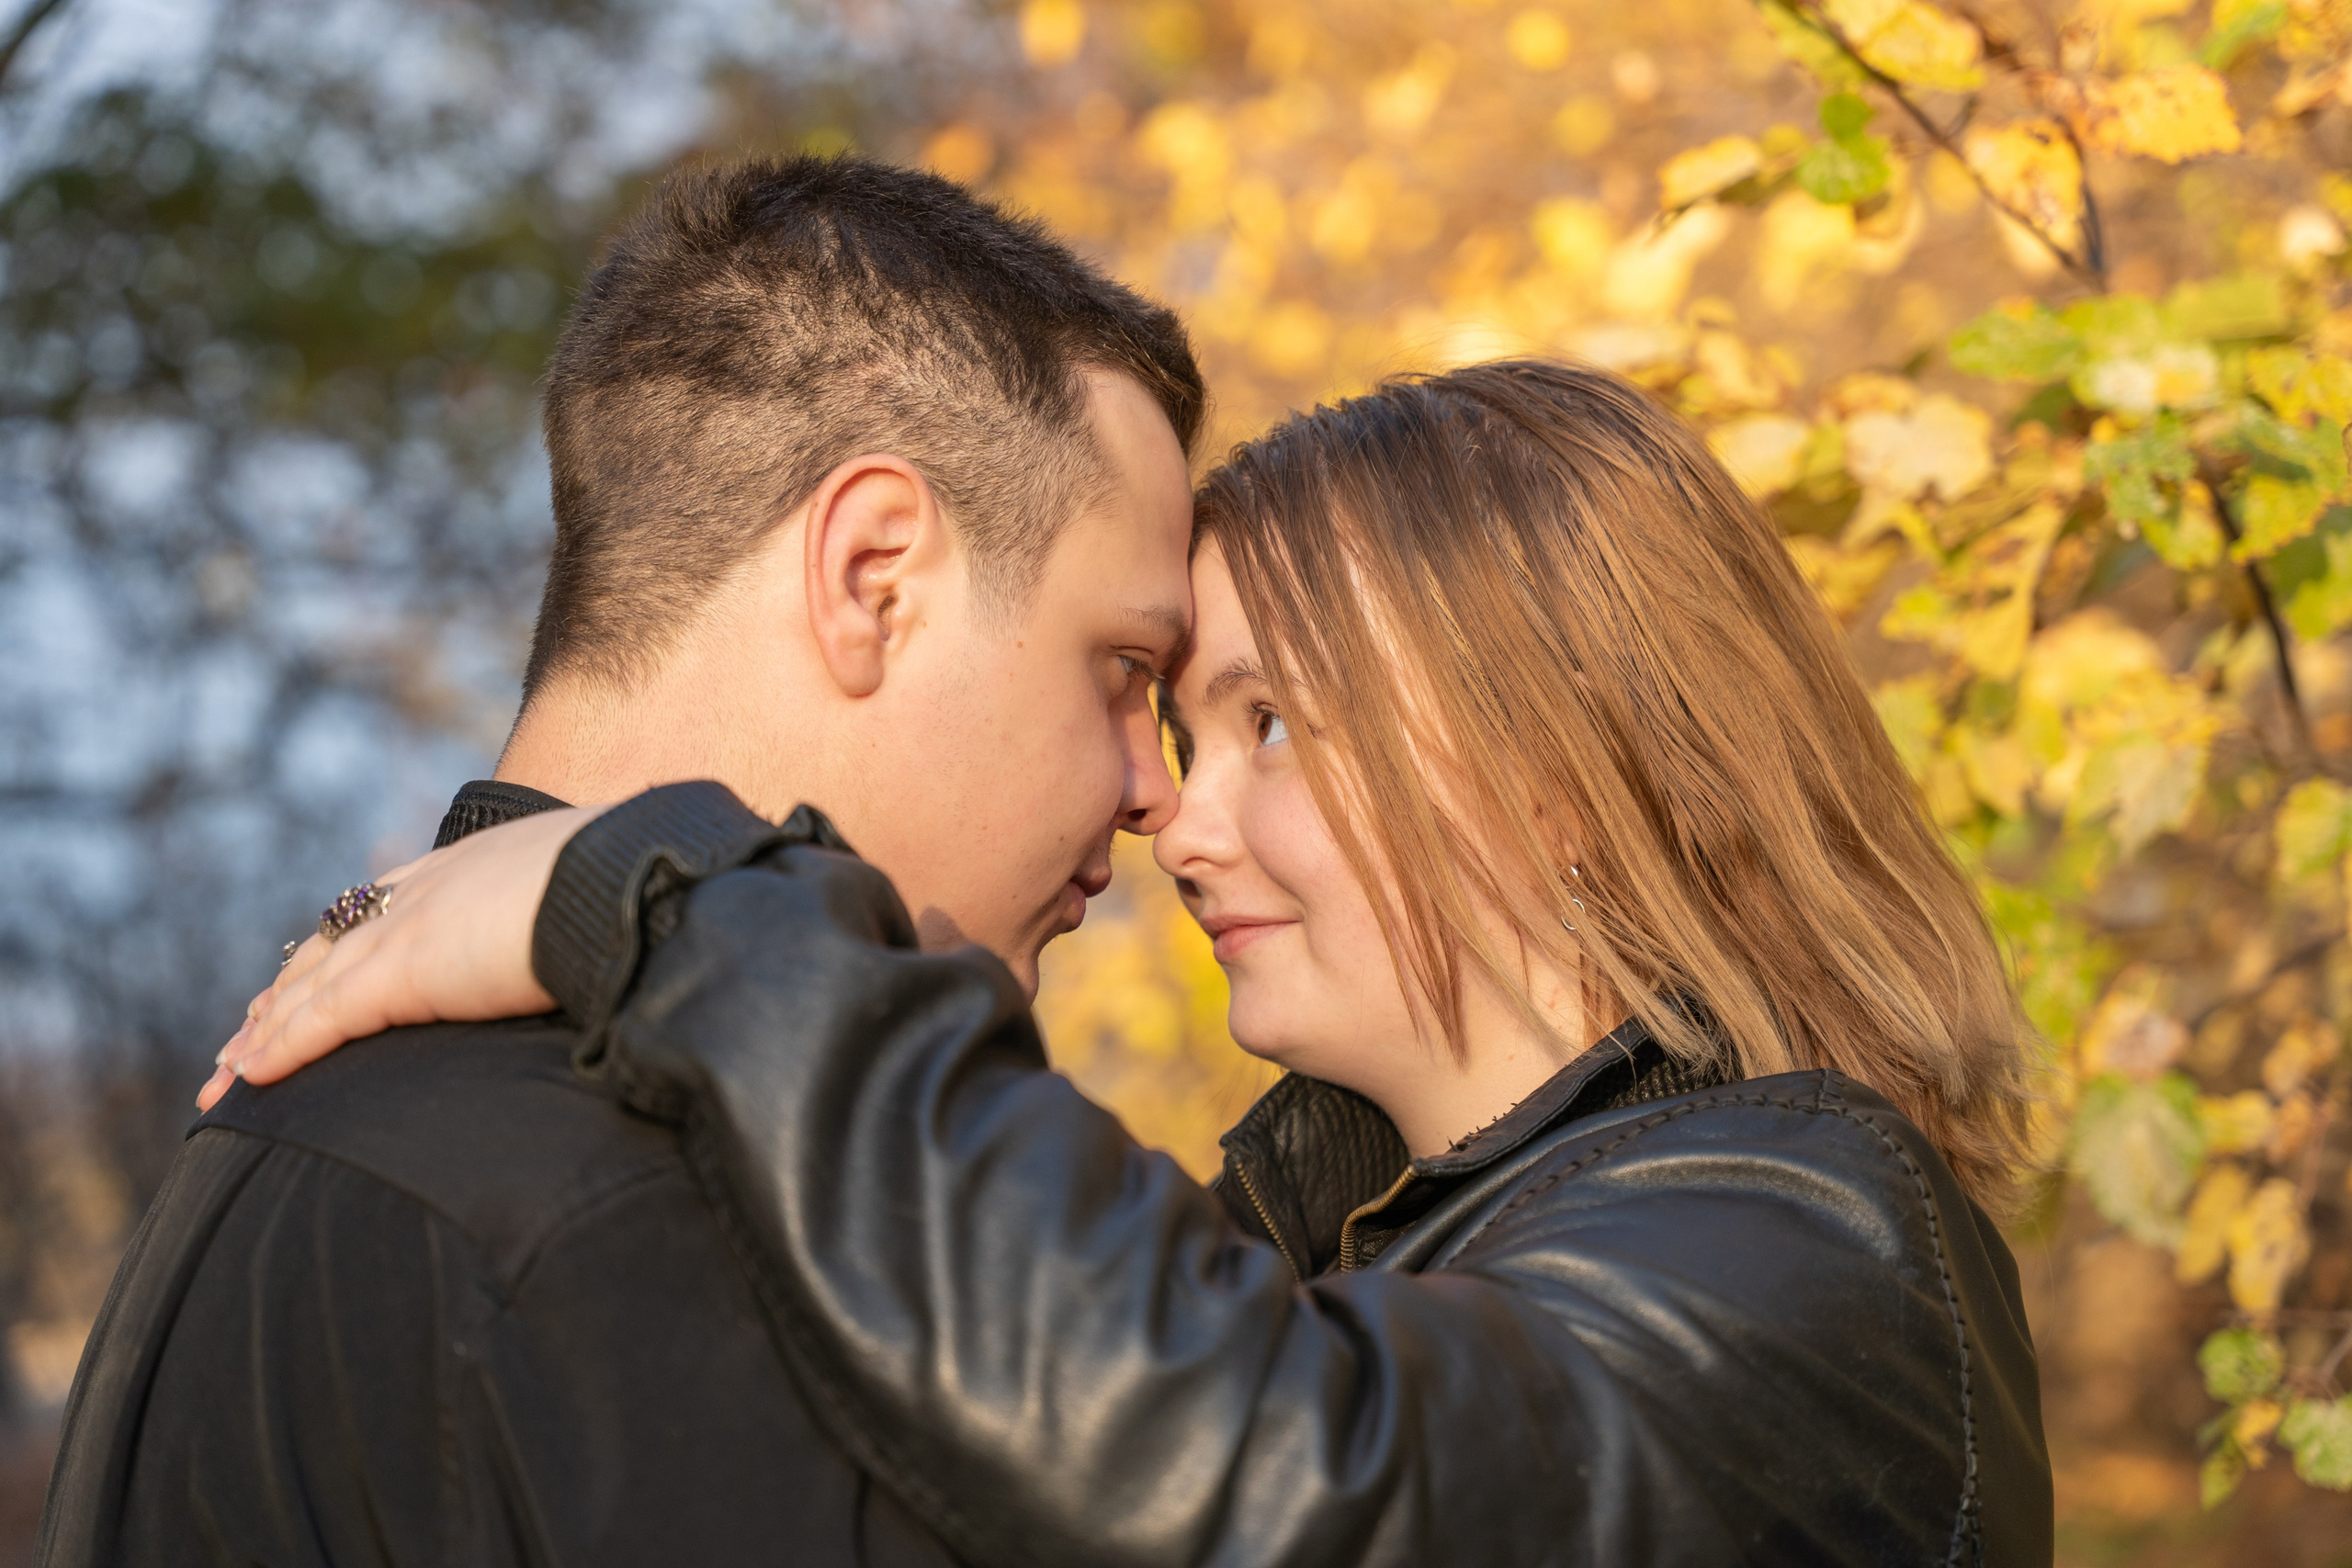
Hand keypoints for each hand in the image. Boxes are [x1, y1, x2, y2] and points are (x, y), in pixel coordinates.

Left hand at [199, 804, 609, 1109]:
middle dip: (278, 999)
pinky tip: (252, 1078)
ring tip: (225, 1078)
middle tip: (240, 1045)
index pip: (375, 912)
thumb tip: (590, 952)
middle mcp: (421, 890)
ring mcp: (408, 927)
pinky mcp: (404, 970)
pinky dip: (283, 1047)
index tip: (303, 986)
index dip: (334, 953)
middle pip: (325, 948)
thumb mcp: (583, 900)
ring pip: (308, 987)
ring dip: (262, 1034)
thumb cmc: (632, 891)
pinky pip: (325, 1017)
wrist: (630, 882)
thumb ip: (561, 923)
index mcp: (464, 869)